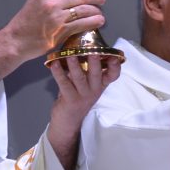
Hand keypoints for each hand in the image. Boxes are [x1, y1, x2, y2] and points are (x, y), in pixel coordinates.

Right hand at [0, 0, 105, 83]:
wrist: (15, 41)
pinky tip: (99, 21)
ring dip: (96, 10)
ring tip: (100, 12)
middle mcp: (50, 3)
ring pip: (83, 9)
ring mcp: (55, 18)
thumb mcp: (36, 2)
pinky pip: (82, 24)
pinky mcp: (60, 32)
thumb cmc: (26, 23)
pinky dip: (93, 21)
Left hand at [47, 55, 120, 169]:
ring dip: (74, 66)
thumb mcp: (86, 84)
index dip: (115, 66)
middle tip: (92, 51)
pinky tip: (54, 64)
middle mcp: (95, 90)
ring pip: (79, 78)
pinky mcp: (70, 100)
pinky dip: (58, 73)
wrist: (68, 121)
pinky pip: (64, 84)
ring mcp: (83, 96)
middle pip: (97, 75)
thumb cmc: (77, 97)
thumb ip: (85, 69)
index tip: (114, 56)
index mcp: (101, 85)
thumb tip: (78, 48)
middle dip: (95, 62)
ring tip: (70, 55)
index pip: (112, 76)